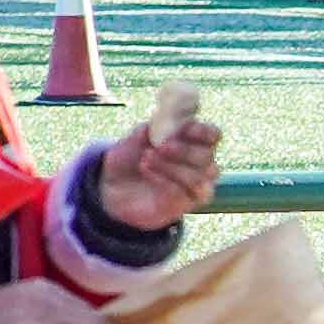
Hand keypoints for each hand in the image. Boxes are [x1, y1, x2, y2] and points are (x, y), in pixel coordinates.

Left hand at [94, 81, 220, 230]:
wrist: (111, 187)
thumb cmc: (128, 159)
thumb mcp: (134, 138)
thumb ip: (150, 129)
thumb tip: (161, 119)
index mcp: (191, 142)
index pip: (212, 136)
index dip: (203, 131)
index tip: (186, 127)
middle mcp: (197, 165)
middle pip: (207, 157)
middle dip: (185, 150)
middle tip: (160, 146)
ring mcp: (192, 186)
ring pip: (200, 177)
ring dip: (173, 166)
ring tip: (147, 157)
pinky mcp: (182, 204)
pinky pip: (182, 192)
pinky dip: (164, 179)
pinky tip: (146, 170)